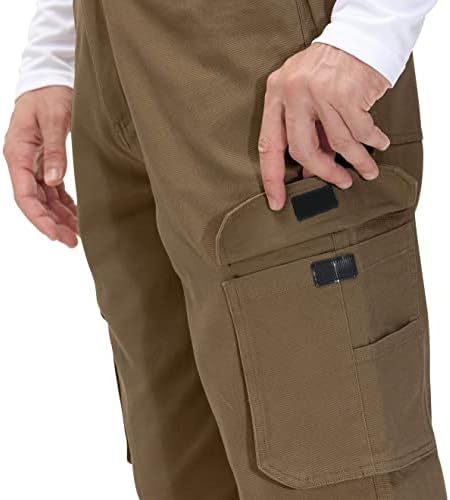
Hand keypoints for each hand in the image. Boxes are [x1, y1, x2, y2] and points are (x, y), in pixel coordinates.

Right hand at [4, 86, 77, 246]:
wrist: (50, 80)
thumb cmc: (50, 94)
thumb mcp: (55, 119)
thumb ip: (55, 150)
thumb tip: (54, 180)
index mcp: (17, 153)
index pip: (24, 195)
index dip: (39, 218)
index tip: (55, 235)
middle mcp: (22, 162)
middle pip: (35, 202)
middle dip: (52, 224)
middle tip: (73, 242)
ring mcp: (33, 164)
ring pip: (45, 199)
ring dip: (60, 218)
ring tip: (77, 235)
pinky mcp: (46, 163)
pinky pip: (54, 190)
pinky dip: (65, 204)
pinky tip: (76, 216)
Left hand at [259, 43, 390, 209]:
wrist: (357, 38)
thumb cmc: (328, 71)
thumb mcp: (306, 97)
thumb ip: (305, 132)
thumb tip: (311, 172)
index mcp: (276, 94)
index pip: (268, 145)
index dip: (272, 178)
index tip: (277, 201)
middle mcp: (293, 92)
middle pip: (303, 149)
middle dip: (323, 172)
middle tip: (339, 182)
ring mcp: (319, 91)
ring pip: (337, 142)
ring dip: (357, 160)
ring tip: (366, 171)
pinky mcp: (346, 92)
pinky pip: (360, 130)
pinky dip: (372, 141)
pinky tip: (378, 144)